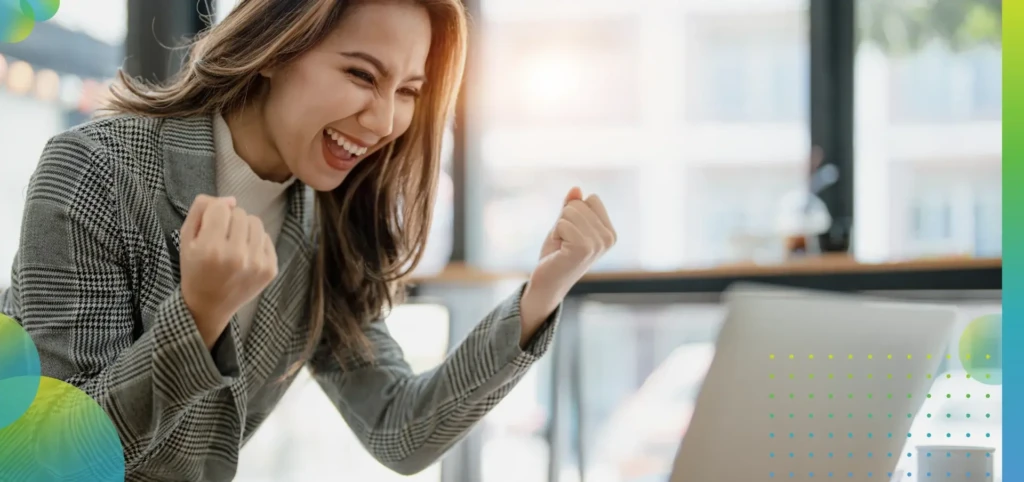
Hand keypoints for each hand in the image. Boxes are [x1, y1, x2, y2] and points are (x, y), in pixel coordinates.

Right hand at [179, 195, 277, 348]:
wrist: (209, 305)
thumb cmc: (195, 268)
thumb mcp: (186, 238)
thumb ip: (201, 210)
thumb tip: (231, 199)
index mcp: (211, 248)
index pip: (221, 208)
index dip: (214, 214)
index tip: (209, 228)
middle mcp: (236, 256)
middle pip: (240, 213)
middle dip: (229, 221)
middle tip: (221, 239)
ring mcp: (256, 264)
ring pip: (256, 222)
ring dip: (244, 229)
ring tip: (233, 245)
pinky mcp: (270, 269)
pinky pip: (266, 237)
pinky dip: (255, 242)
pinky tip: (244, 256)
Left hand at [519, 187, 615, 344]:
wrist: (548, 282)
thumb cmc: (557, 254)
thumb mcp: (565, 225)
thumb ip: (572, 207)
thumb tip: (576, 188)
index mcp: (610, 232)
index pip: (591, 199)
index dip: (574, 212)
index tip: (572, 233)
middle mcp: (608, 238)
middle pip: (579, 204)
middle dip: (565, 220)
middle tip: (564, 242)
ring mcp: (598, 244)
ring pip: (569, 212)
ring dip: (559, 228)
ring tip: (562, 246)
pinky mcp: (583, 248)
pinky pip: (562, 223)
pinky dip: (555, 234)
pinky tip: (559, 251)